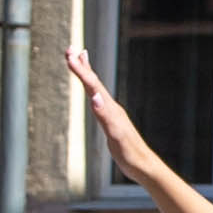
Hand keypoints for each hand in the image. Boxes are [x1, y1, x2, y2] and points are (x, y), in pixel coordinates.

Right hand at [63, 42, 162, 170]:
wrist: (143, 165)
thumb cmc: (129, 152)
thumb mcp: (115, 135)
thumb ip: (104, 115)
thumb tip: (94, 96)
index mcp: (110, 108)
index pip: (92, 85)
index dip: (80, 69)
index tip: (69, 54)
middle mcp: (111, 106)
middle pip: (94, 81)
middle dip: (81, 65)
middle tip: (70, 48)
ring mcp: (111, 112)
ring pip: (96, 88)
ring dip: (87, 72)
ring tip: (80, 58)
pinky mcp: (111, 120)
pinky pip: (99, 99)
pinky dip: (93, 89)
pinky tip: (92, 90)